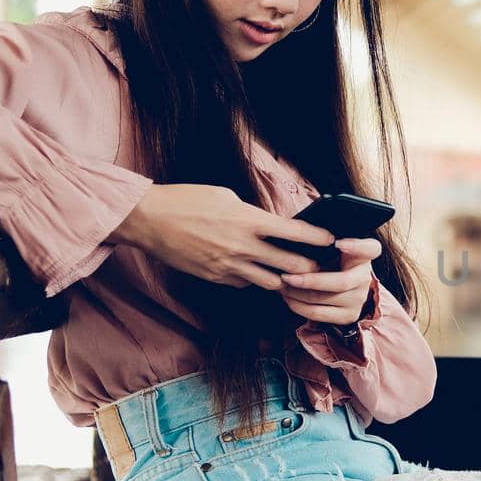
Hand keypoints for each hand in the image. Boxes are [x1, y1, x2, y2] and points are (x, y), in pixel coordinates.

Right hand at [109, 183, 334, 290]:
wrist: (149, 220)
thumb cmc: (186, 201)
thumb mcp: (226, 197)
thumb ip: (252, 213)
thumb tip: (271, 223)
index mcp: (249, 221)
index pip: (296, 233)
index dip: (319, 239)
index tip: (332, 241)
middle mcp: (244, 247)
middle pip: (293, 266)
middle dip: (311, 267)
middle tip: (319, 264)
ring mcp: (230, 267)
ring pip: (273, 283)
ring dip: (284, 278)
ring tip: (289, 271)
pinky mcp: (217, 278)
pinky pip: (246, 284)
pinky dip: (254, 279)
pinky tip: (253, 270)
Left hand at [278, 236, 380, 325]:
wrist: (344, 288)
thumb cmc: (332, 261)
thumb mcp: (334, 248)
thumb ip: (324, 241)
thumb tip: (299, 234)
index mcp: (364, 255)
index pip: (370, 249)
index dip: (356, 246)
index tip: (338, 244)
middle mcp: (365, 277)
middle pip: (340, 282)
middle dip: (310, 281)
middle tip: (287, 276)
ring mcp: (358, 298)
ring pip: (324, 299)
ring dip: (297, 294)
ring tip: (283, 286)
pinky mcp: (349, 315)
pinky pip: (318, 314)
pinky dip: (298, 306)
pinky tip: (288, 297)